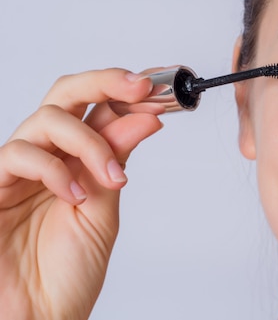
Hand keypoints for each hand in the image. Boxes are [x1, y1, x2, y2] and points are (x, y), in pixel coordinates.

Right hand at [0, 69, 162, 319]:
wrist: (39, 316)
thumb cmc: (67, 272)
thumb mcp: (105, 209)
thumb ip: (117, 161)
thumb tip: (146, 117)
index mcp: (77, 161)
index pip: (98, 108)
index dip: (126, 92)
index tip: (159, 90)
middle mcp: (48, 157)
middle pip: (67, 94)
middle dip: (106, 82)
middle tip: (140, 88)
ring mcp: (18, 170)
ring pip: (48, 118)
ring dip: (90, 142)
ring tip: (112, 178)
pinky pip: (18, 154)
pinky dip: (55, 169)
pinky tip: (74, 195)